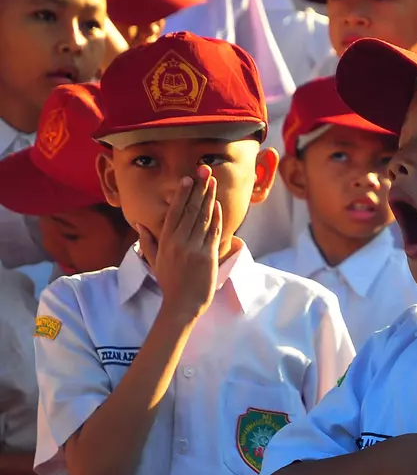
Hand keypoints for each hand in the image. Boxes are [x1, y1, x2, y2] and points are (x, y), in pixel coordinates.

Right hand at [137, 166, 221, 319]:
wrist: (183, 304)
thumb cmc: (170, 282)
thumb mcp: (154, 260)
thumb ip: (147, 241)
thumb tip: (140, 224)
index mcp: (165, 241)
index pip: (174, 212)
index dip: (182, 194)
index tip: (187, 178)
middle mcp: (179, 242)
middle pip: (190, 210)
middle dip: (198, 188)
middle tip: (204, 170)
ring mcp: (194, 248)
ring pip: (202, 217)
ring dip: (208, 197)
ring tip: (212, 181)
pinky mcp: (208, 255)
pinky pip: (213, 231)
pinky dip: (216, 217)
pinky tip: (217, 204)